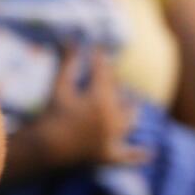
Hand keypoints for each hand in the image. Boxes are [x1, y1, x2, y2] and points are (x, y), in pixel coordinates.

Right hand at [21, 48, 142, 169]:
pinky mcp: (109, 157)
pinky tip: (149, 152)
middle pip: (119, 96)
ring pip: (130, 120)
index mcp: (100, 98)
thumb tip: (68, 38)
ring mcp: (112, 139)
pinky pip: (128, 156)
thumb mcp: (59, 87)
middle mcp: (112, 118)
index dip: (100, 59)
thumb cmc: (50, 115)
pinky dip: (139, 155)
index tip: (98, 48)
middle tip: (108, 75)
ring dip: (131, 111)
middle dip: (113, 84)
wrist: (45, 151)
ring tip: (133, 105)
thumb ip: (67, 63)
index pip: (104, 73)